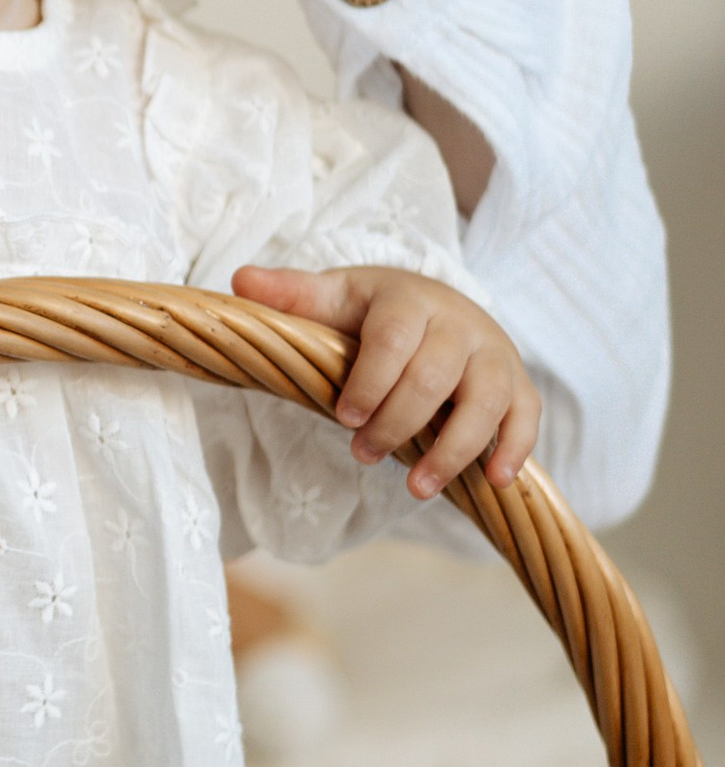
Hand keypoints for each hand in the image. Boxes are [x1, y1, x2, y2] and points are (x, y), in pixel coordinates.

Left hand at [231, 264, 538, 497]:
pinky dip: (515, 447)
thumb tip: (240, 278)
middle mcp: (459, 323)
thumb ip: (291, 292)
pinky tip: (494, 481)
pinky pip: (526, 415)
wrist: (435, 306)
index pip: (394, 339)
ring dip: (454, 448)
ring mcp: (494, 354)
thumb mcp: (332, 296)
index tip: (344, 417)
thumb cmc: (373, 310)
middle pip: (436, 375)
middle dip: (398, 421)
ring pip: (486, 400)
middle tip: (361, 455)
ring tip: (416, 488)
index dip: (371, 380)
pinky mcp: (517, 384)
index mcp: (410, 298)